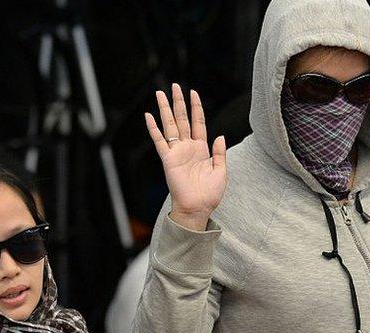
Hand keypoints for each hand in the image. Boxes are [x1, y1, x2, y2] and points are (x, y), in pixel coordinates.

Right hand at [145, 83, 226, 230]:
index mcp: (201, 149)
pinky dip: (153, 129)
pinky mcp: (168, 159)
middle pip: (182, 119)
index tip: (193, 92)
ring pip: (170, 125)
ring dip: (165, 109)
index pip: (198, 123)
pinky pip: (159, 141)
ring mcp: (177, 152)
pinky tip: (148, 116)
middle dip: (178, 102)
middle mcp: (188, 147)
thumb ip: (220, 153)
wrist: (197, 208)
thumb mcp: (221, 172)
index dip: (196, 107)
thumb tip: (220, 136)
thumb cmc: (209, 194)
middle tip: (174, 86)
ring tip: (160, 94)